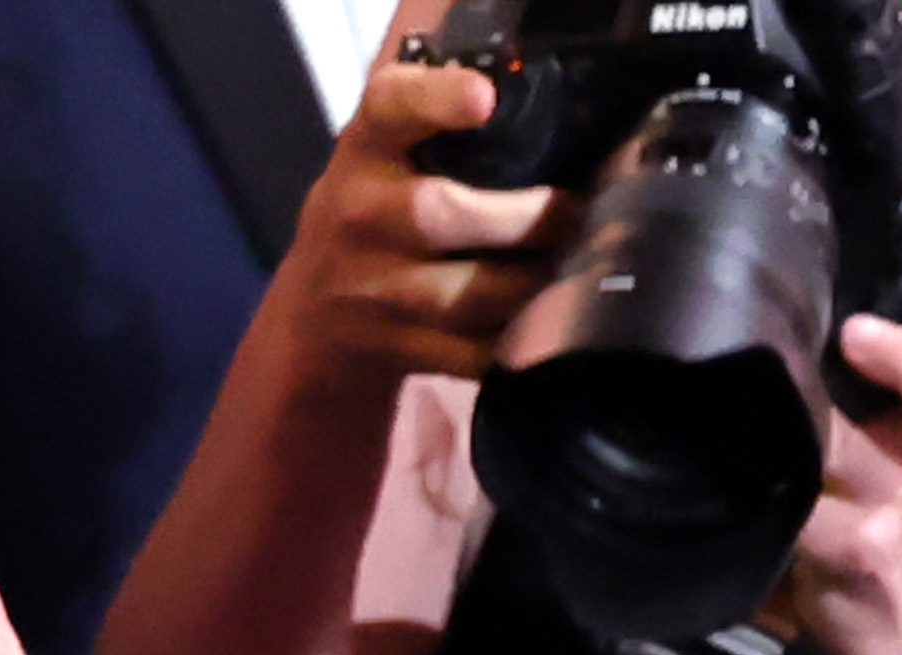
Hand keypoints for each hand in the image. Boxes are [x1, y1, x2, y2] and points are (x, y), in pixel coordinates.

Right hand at [275, 41, 570, 383]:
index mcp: (366, 146)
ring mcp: (375, 288)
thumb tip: (515, 56)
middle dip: (522, 217)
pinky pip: (473, 352)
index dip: (436, 100)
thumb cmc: (379, 201)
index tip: (483, 98)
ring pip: (467, 295)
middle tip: (580, 211)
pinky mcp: (400, 347)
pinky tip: (551, 319)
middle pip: (439, 213)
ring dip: (533, 283)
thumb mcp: (385, 142)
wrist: (321, 306)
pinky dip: (519, 340)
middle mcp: (361, 214)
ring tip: (580, 264)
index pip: (390, 107)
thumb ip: (433, 100)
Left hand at [783, 263, 901, 654]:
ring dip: (806, 420)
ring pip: (849, 447)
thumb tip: (781, 321)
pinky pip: (790, 504)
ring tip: (767, 397)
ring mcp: (887, 509)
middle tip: (856, 332)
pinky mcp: (843, 552)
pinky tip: (715, 461)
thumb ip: (879, 400)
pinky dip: (748, 478)